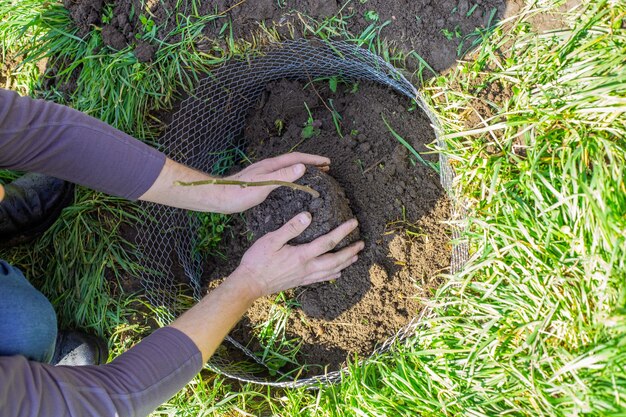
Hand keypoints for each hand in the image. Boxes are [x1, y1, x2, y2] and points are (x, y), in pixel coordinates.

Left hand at [215, 153, 329, 213]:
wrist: (219, 197)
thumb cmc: (239, 192)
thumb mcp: (263, 185)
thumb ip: (282, 176)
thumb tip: (302, 167)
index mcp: (271, 165)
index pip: (297, 158)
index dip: (313, 159)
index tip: (327, 162)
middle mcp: (269, 167)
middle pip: (294, 161)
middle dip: (311, 163)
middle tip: (326, 168)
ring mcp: (264, 174)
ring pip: (289, 169)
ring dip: (303, 170)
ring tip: (315, 175)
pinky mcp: (261, 182)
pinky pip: (283, 177)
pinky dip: (294, 178)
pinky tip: (294, 186)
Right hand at [226, 212, 363, 298]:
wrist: (249, 284)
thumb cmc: (258, 260)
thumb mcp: (271, 240)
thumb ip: (290, 228)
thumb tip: (307, 216)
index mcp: (302, 255)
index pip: (328, 242)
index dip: (343, 231)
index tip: (354, 223)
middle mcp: (307, 267)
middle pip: (335, 259)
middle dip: (350, 251)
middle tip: (361, 243)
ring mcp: (305, 276)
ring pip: (331, 271)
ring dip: (345, 263)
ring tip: (356, 256)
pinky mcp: (300, 282)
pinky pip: (322, 279)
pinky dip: (333, 275)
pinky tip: (338, 273)